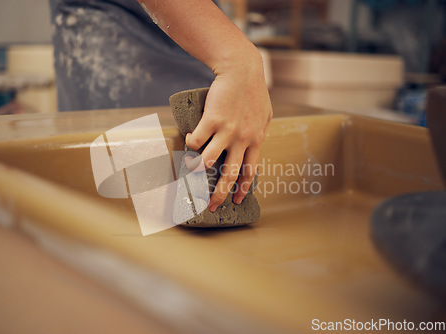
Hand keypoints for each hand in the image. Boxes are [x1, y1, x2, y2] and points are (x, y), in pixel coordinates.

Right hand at [186, 49, 271, 211]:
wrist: (241, 70)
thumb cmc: (253, 90)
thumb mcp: (265, 115)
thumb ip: (260, 131)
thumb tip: (256, 142)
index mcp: (256, 140)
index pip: (250, 171)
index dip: (243, 188)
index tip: (238, 200)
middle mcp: (242, 140)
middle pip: (230, 175)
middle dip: (219, 194)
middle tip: (211, 205)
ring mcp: (227, 131)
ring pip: (208, 161)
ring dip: (197, 169)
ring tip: (192, 169)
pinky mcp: (211, 121)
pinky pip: (196, 140)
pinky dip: (190, 143)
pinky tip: (190, 138)